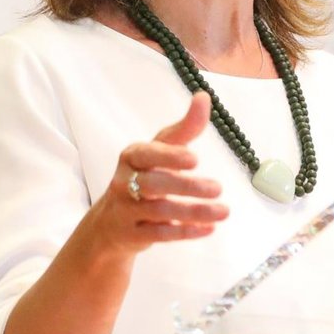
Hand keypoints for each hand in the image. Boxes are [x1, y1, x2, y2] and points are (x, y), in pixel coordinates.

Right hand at [88, 91, 228, 257]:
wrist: (110, 223)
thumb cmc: (143, 176)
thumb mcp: (160, 150)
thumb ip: (184, 128)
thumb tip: (204, 97)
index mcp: (132, 157)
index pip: (146, 154)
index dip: (169, 156)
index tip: (195, 160)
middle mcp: (124, 182)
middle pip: (154, 184)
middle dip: (187, 186)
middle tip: (218, 188)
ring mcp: (126, 211)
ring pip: (160, 212)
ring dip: (194, 212)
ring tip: (223, 211)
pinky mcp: (133, 235)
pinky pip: (159, 235)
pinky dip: (185, 232)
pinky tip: (209, 228)